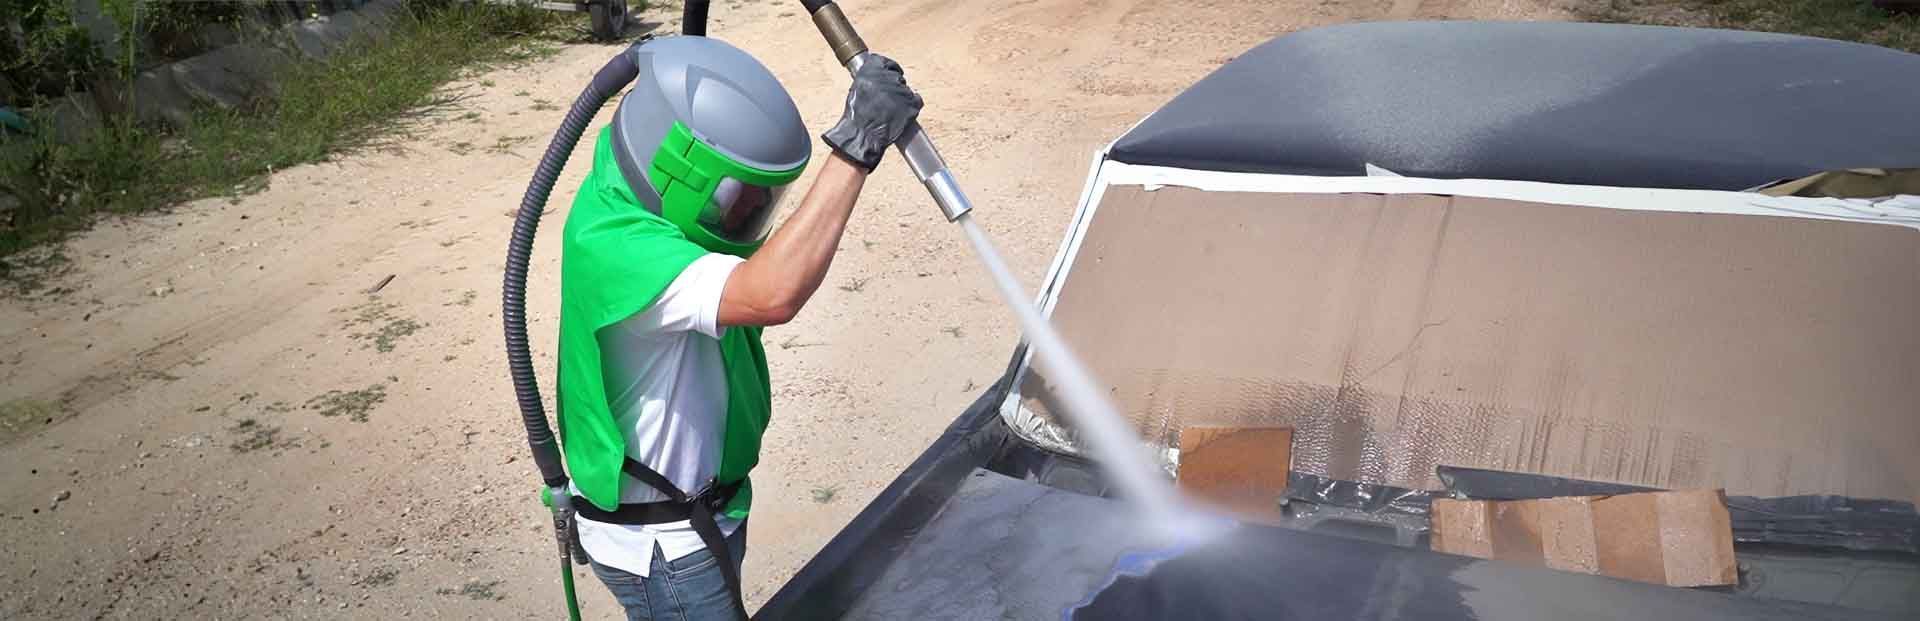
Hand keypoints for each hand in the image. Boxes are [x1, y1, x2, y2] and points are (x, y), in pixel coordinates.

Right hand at [821, 54, 923, 170]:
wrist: (861, 135)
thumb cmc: (856, 115)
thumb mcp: (857, 87)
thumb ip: (870, 78)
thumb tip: (881, 75)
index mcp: (872, 69)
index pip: (887, 62)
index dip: (890, 68)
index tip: (891, 73)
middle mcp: (888, 77)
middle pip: (897, 77)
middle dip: (894, 87)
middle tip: (886, 100)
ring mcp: (902, 91)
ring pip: (906, 90)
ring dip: (901, 98)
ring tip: (890, 111)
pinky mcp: (912, 104)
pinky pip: (917, 101)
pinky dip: (911, 107)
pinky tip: (901, 114)